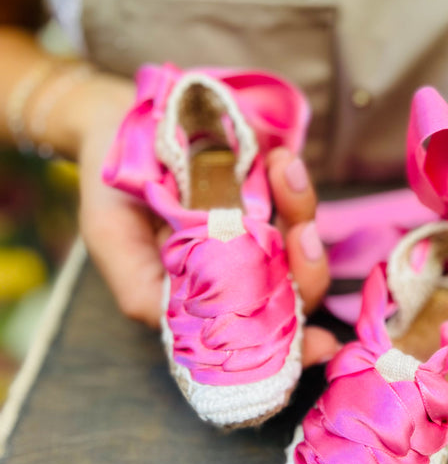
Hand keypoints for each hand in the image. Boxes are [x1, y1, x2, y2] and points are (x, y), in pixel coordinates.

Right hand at [76, 80, 338, 366]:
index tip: (322, 344)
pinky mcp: (266, 188)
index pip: (252, 331)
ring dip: (301, 212)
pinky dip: (293, 180)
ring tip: (285, 172)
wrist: (118, 118)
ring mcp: (256, 226)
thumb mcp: (109, 240)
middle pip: (292, 289)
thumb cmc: (109, 187)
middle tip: (303, 238)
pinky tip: (281, 159)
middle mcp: (236, 266)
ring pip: (300, 239)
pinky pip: (293, 194)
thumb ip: (140, 291)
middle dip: (308, 271)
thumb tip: (183, 329)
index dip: (291, 342)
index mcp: (203, 294)